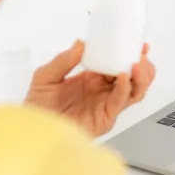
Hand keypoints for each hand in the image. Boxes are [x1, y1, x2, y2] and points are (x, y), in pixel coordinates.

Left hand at [25, 41, 154, 136]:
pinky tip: (123, 77)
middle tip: (141, 54)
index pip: (117, 64)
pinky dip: (125, 89)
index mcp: (92, 79)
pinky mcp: (104, 119)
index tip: (136, 42)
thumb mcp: (45, 77)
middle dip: (142, 66)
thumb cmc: (37, 109)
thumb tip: (80, 44)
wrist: (32, 132)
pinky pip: (120, 102)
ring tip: (137, 64)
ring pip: (134, 91)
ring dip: (140, 77)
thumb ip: (62, 60)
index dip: (129, 54)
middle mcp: (102, 92)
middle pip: (133, 78)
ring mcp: (105, 106)